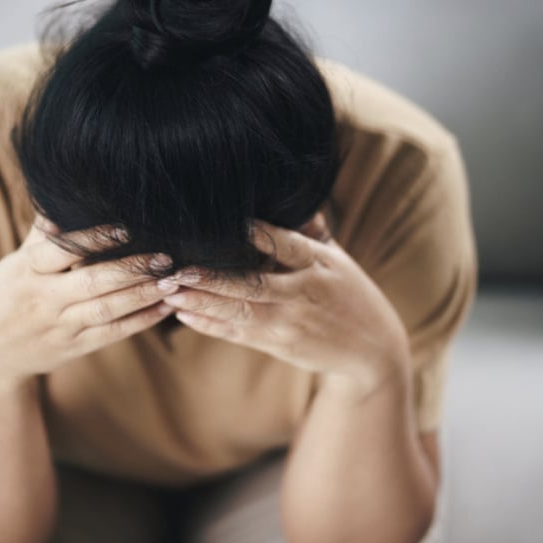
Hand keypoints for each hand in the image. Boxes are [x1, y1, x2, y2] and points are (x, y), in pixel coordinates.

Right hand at [0, 213, 178, 395]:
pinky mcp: (75, 347)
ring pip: (106, 310)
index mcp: (27, 272)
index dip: (92, 239)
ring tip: (171, 279)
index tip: (125, 227)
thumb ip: (42, 236)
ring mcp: (61, 327)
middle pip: (91, 283)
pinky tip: (165, 306)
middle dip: (130, 269)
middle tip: (164, 255)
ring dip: (142, 295)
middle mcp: (44, 300)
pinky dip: (141, 321)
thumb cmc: (7, 298)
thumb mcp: (15, 265)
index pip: (59, 252)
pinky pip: (112, 333)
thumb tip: (60, 194)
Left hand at [162, 210, 409, 391]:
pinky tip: (184, 314)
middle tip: (177, 269)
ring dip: (202, 302)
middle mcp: (302, 292)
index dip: (261, 235)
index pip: (288, 245)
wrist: (371, 351)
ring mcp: (289, 322)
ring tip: (171, 292)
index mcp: (319, 264)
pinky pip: (239, 333)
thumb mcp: (338, 258)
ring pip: (240, 312)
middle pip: (253, 284)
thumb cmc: (350, 294)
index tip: (232, 223)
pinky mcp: (279, 344)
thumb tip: (291, 191)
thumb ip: (311, 229)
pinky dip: (210, 325)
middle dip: (213, 278)